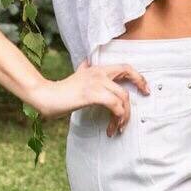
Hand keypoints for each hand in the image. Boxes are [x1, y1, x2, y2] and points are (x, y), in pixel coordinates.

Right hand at [32, 59, 150, 136]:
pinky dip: (117, 116)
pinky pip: (114, 104)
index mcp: (96, 69)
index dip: (137, 76)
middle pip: (128, 73)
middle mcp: (98, 72)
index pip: (123, 66)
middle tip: (145, 97)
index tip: (145, 88)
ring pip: (123, 96)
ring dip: (124, 115)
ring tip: (118, 127)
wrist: (46, 96)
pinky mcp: (92, 94)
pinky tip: (111, 127)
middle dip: (140, 84)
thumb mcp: (76, 76)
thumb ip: (84, 70)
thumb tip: (87, 63)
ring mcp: (96, 82)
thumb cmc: (61, 91)